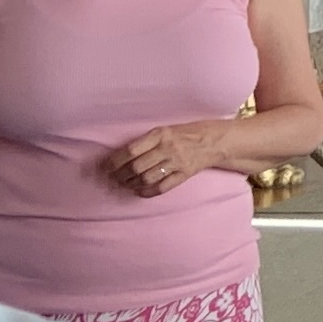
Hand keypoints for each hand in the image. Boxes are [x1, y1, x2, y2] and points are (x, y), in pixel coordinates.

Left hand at [107, 121, 223, 196]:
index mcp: (160, 134)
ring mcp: (177, 162)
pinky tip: (140, 192)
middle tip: (114, 178)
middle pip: (136, 167)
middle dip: (121, 175)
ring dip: (132, 184)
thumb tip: (122, 156)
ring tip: (125, 184)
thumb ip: (147, 141)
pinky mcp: (184, 174)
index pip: (131, 150)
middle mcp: (167, 148)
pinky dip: (148, 192)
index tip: (107, 167)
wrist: (215, 140)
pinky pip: (162, 187)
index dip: (115, 161)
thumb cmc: (187, 133)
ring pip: (147, 178)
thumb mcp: (166, 130)